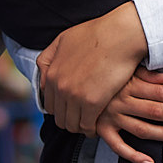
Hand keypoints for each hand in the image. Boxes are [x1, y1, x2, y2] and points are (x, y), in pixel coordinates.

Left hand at [36, 3, 148, 134]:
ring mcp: (74, 96)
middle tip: (82, 117)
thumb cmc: (95, 34)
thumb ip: (48, 59)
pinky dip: (91, 129)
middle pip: (59, 117)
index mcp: (51, 74)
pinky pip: (86, 126)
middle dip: (70, 119)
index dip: (61, 109)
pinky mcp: (92, 102)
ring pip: (71, 125)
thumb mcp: (62, 40)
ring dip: (80, 126)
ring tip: (91, 122)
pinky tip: (98, 125)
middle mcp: (59, 87)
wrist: (120, 35)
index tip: (72, 109)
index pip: (49, 105)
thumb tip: (43, 78)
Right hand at [96, 69, 162, 162]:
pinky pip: (119, 147)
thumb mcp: (124, 68)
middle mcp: (121, 102)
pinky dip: (134, 157)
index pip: (162, 92)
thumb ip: (145, 73)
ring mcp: (111, 118)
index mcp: (129, 84)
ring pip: (144, 130)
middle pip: (157, 111)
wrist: (73, 83)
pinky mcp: (102, 130)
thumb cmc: (104, 72)